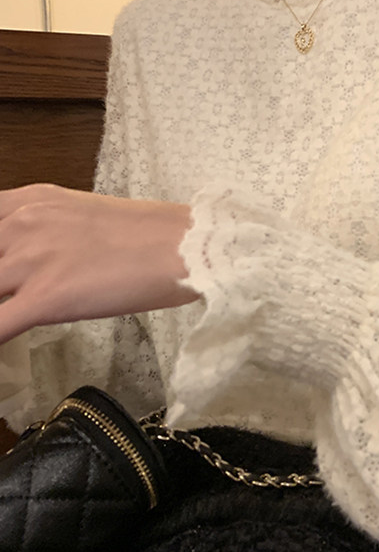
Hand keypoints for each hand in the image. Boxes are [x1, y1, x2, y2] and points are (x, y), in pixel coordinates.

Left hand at [0, 184, 198, 344]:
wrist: (187, 246)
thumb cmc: (151, 234)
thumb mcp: (83, 215)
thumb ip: (44, 231)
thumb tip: (30, 260)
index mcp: (30, 201)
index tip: (2, 275)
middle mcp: (22, 224)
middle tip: (13, 293)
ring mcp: (30, 260)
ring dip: (0, 303)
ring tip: (23, 314)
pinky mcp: (46, 298)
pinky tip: (9, 351)